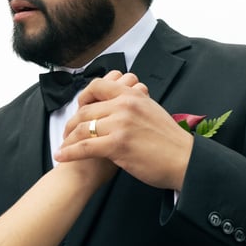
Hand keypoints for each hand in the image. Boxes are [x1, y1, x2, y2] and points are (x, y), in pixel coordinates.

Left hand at [54, 71, 192, 190]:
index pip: (98, 86)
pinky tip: (61, 156)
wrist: (184, 160)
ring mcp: (120, 125)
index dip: (83, 97)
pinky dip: (70, 152)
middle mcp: (124, 106)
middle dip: (72, 124)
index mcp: (132, 95)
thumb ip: (133, 106)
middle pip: (86, 110)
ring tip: (62, 147)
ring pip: (83, 128)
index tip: (78, 109)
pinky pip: (85, 147)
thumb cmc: (170, 141)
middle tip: (66, 134)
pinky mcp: (117, 145)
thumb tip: (118, 107)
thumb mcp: (152, 111)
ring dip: (68, 139)